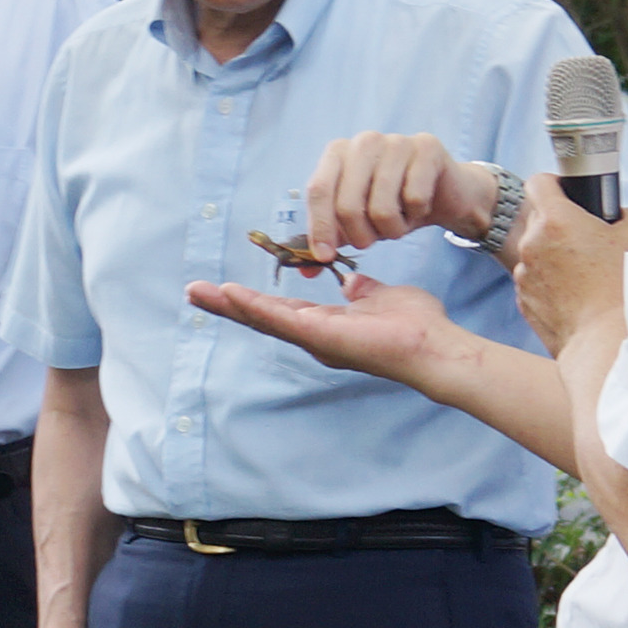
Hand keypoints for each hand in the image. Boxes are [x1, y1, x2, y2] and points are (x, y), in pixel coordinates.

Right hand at [187, 273, 469, 389]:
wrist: (434, 346)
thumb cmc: (416, 326)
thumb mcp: (382, 297)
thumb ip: (362, 292)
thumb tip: (351, 282)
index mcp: (326, 325)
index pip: (281, 310)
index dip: (252, 300)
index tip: (224, 288)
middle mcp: (315, 337)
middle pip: (261, 318)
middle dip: (227, 305)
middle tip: (193, 292)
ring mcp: (316, 340)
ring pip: (264, 321)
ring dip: (230, 306)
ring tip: (198, 293)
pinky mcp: (322, 338)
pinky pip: (282, 320)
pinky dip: (256, 307)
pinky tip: (231, 295)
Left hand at [307, 132, 499, 252]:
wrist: (442, 192)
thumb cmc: (392, 205)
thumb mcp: (356, 223)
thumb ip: (331, 241)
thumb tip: (306, 271)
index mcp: (338, 152)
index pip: (318, 190)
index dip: (320, 227)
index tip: (325, 257)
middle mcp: (364, 141)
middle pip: (347, 205)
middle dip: (360, 236)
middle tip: (371, 242)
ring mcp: (396, 141)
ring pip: (382, 208)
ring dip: (391, 229)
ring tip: (398, 223)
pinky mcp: (427, 148)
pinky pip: (415, 199)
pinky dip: (417, 215)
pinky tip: (419, 207)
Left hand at [509, 178, 627, 356]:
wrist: (607, 342)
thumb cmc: (626, 288)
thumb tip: (621, 215)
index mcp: (556, 220)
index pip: (539, 181)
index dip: (556, 184)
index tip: (570, 195)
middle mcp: (531, 244)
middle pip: (541, 221)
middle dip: (563, 226)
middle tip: (592, 240)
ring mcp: (524, 276)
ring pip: (538, 254)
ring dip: (557, 258)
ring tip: (588, 275)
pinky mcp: (525, 302)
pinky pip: (537, 283)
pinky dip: (553, 285)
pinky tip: (579, 297)